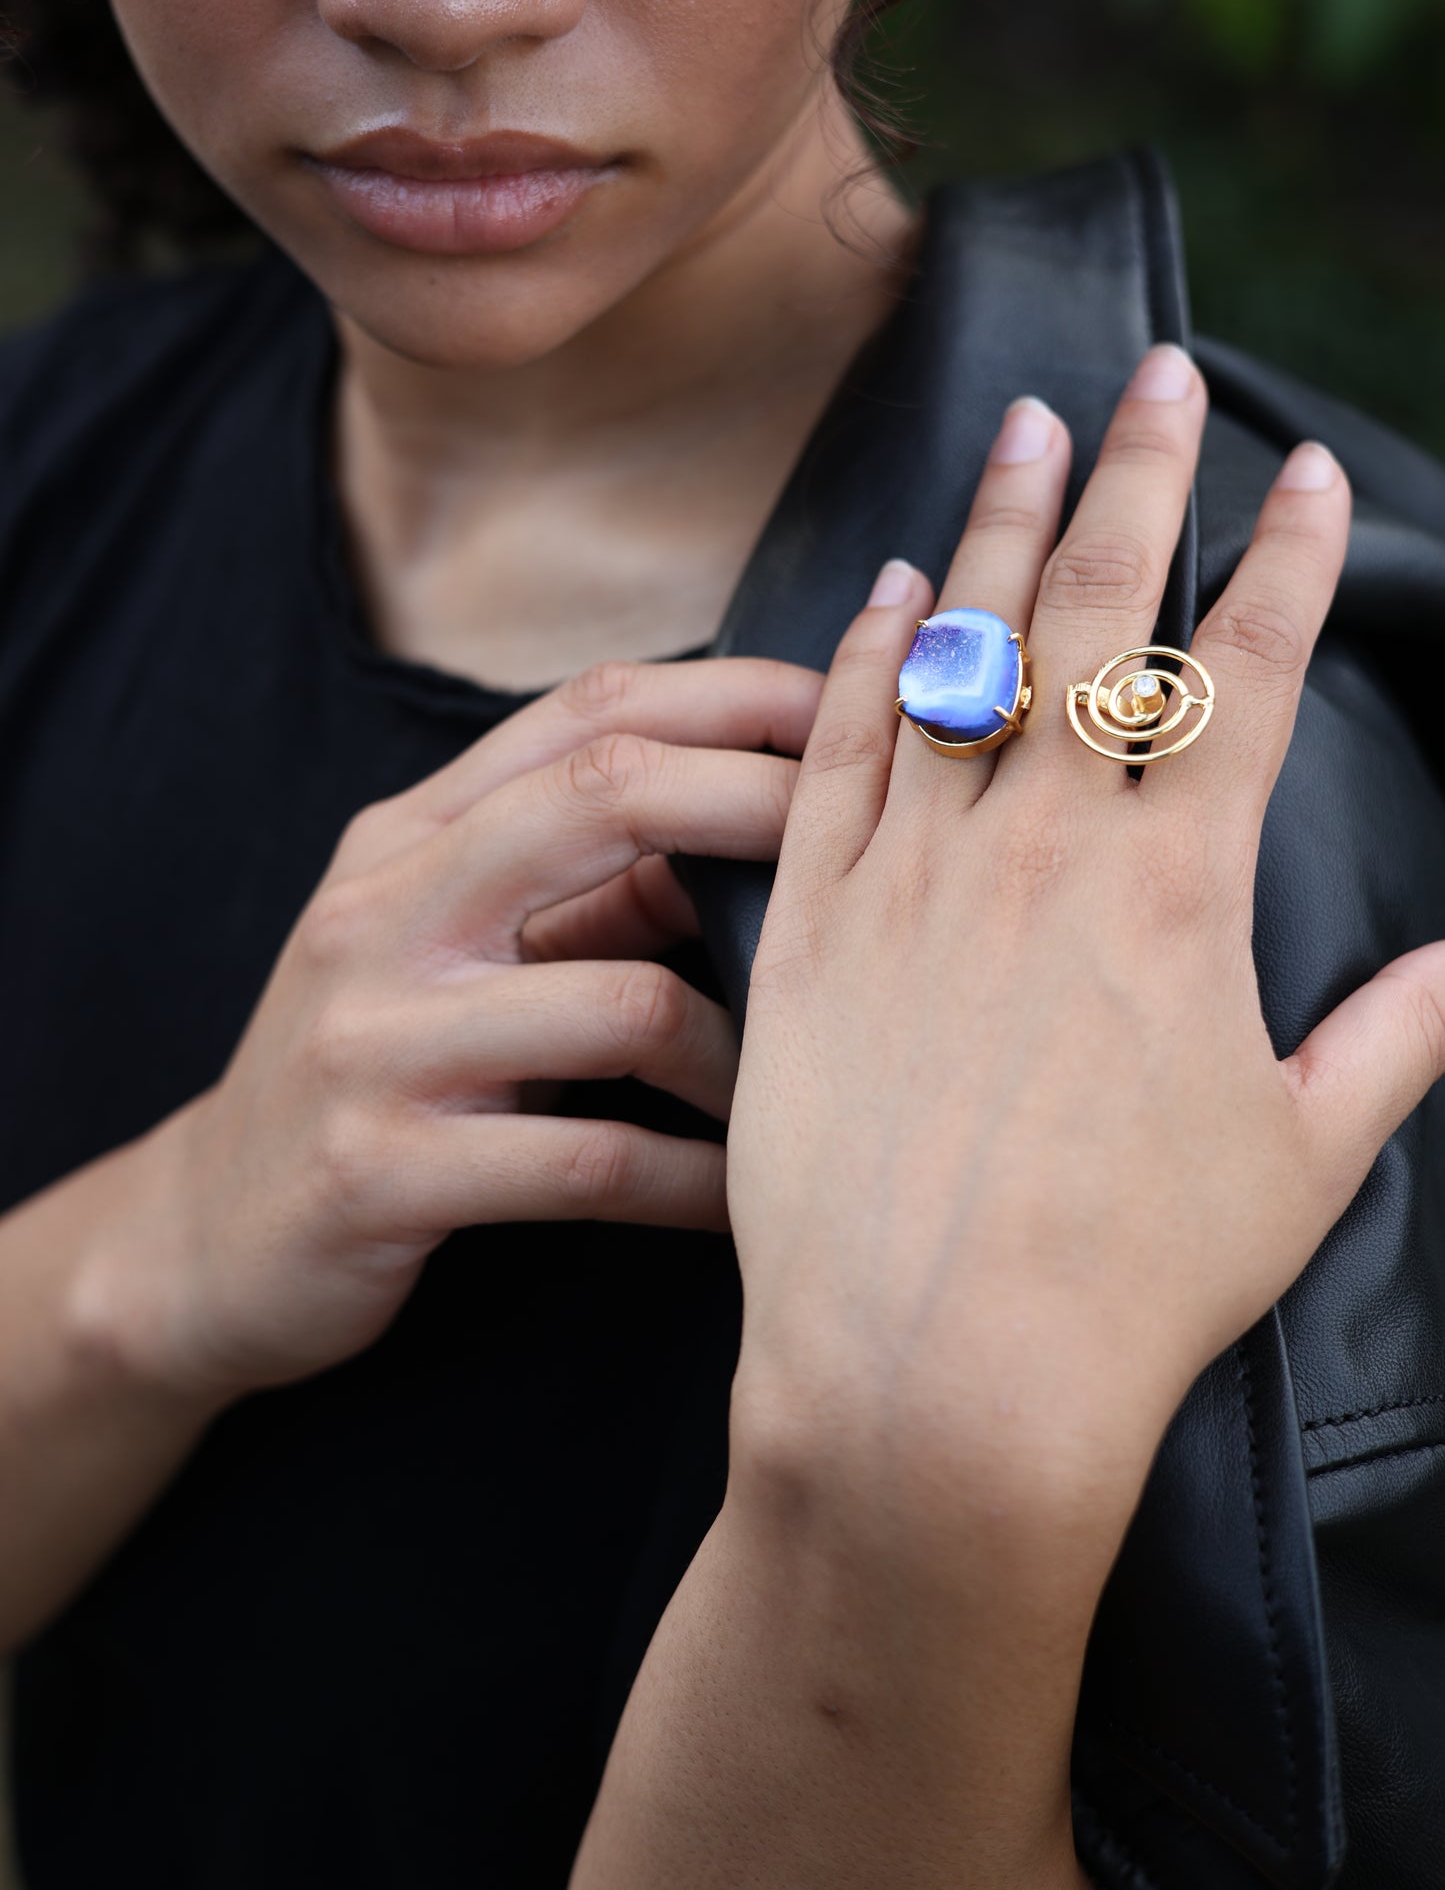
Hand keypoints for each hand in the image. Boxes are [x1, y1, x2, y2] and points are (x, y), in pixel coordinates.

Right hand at [79, 656, 820, 1401]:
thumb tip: (757, 823)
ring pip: (621, 1004)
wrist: (204, 1236)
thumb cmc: (373, 1070)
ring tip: (794, 1092)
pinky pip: (588, 1166)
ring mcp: (375, 1040)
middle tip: (868, 853)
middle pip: (602, 798)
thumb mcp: (451, 949)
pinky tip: (738, 1199)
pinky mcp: (380, 1171)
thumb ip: (583, 881)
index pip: (586, 713)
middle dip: (760, 803)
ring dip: (738, 1055)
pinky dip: (691, 1183)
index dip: (733, 694)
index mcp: (407, 834)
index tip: (854, 712)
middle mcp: (383, 911)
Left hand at [726, 349, 1444, 1507]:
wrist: (937, 1377)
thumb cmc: (1134, 1287)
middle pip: (1101, 619)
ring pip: (963, 656)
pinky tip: (891, 586)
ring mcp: (915, 876)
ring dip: (997, 527)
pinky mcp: (809, 923)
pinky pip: (839, 753)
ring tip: (1023, 425)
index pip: (1248, 676)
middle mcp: (1045, 852)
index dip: (1288, 561)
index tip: (1308, 472)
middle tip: (1154, 374)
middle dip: (1138, 479)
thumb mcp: (1302, 1159)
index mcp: (1180, 893)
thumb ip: (1394, 1040)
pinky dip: (869, 658)